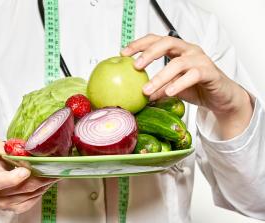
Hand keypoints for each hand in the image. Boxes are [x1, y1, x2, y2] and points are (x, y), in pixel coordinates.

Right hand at [0, 140, 58, 217]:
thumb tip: (7, 148)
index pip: (0, 181)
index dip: (15, 178)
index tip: (27, 170)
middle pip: (23, 188)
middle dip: (41, 176)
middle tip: (54, 166)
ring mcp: (6, 203)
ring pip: (32, 193)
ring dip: (46, 182)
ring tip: (55, 170)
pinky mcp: (17, 207)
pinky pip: (34, 199)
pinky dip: (44, 188)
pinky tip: (49, 179)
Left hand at [121, 34, 252, 138]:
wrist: (220, 98)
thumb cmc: (195, 88)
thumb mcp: (170, 88)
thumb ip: (156, 88)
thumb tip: (137, 95)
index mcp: (177, 50)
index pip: (156, 40)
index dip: (139, 44)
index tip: (123, 53)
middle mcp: (189, 50)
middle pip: (167, 43)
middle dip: (149, 53)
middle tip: (135, 66)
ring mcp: (200, 60)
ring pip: (178, 63)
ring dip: (160, 77)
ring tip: (147, 90)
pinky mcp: (210, 72)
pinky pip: (193, 75)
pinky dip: (179, 84)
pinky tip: (168, 92)